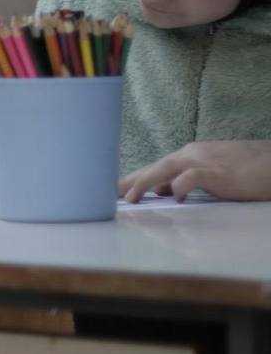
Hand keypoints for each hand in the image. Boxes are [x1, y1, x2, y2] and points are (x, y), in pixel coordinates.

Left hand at [119, 141, 270, 201]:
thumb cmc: (244, 170)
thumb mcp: (210, 175)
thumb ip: (185, 180)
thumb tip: (163, 191)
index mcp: (187, 156)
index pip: (153, 167)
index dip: (132, 178)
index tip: (112, 190)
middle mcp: (191, 154)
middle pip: (153, 167)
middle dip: (130, 181)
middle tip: (109, 194)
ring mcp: (203, 161)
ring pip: (165, 169)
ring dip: (145, 184)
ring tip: (131, 199)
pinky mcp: (218, 172)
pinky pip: (192, 176)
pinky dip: (180, 186)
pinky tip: (175, 197)